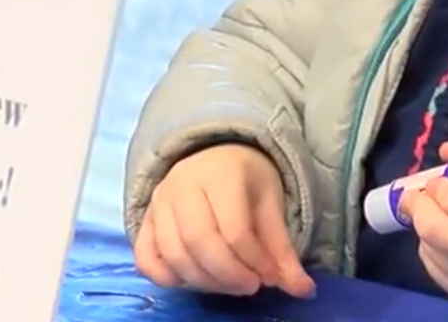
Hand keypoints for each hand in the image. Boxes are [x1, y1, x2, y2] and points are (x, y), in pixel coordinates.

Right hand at [134, 143, 316, 298]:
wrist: (216, 157)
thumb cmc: (246, 181)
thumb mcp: (271, 206)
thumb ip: (282, 249)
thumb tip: (303, 290)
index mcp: (220, 173)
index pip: (234, 228)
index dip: (255, 261)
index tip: (272, 277)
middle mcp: (181, 184)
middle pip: (199, 242)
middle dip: (228, 274)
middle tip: (250, 286)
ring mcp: (157, 202)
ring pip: (172, 253)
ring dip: (203, 281)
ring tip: (229, 284)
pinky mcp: (144, 220)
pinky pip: (145, 257)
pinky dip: (166, 278)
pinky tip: (194, 281)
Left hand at [402, 137, 447, 315]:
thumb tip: (446, 152)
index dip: (440, 186)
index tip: (440, 181)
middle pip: (433, 228)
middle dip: (418, 206)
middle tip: (419, 196)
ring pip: (429, 248)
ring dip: (424, 227)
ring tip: (436, 216)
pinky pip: (433, 269)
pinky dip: (431, 250)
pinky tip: (444, 241)